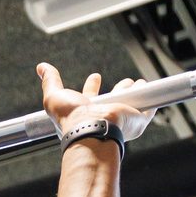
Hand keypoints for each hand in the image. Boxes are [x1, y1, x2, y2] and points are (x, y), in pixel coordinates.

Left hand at [37, 63, 156, 143]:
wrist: (92, 129)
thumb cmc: (72, 118)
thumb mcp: (54, 96)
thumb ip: (50, 80)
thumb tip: (41, 67)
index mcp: (87, 110)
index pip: (90, 95)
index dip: (92, 85)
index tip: (95, 76)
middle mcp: (105, 114)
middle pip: (114, 97)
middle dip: (119, 88)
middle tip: (125, 81)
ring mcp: (122, 117)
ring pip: (131, 100)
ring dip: (136, 91)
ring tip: (140, 83)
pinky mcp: (137, 119)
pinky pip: (149, 109)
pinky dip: (152, 101)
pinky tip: (154, 95)